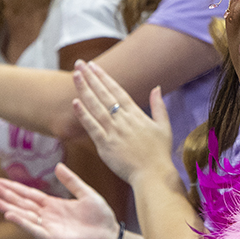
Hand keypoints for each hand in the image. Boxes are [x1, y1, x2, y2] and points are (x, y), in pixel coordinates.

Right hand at [0, 162, 121, 238]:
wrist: (111, 237)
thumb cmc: (100, 218)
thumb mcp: (86, 193)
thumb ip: (71, 181)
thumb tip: (58, 166)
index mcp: (54, 206)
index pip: (29, 195)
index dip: (14, 188)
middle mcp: (47, 217)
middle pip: (22, 203)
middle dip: (6, 195)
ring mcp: (48, 228)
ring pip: (24, 216)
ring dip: (8, 208)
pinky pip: (34, 230)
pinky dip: (22, 223)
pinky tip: (10, 215)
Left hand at [71, 60, 173, 183]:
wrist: (154, 175)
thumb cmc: (159, 153)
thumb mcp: (164, 126)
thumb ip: (159, 106)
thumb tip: (156, 88)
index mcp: (136, 114)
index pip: (117, 91)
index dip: (104, 77)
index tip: (93, 66)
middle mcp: (123, 120)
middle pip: (104, 94)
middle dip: (91, 78)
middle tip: (79, 63)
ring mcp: (114, 132)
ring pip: (96, 107)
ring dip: (85, 90)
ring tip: (75, 76)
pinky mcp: (106, 146)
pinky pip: (92, 127)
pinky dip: (84, 115)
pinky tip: (75, 103)